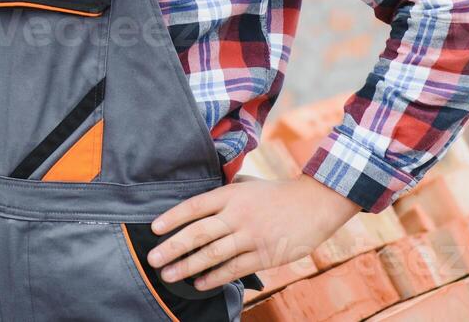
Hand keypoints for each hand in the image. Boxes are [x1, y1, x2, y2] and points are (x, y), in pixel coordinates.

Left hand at [145, 175, 360, 291]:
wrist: (315, 203)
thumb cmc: (278, 193)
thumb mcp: (248, 184)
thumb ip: (225, 192)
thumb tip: (201, 202)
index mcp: (231, 195)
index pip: (195, 206)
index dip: (172, 217)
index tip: (154, 229)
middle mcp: (238, 215)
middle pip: (198, 233)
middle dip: (173, 247)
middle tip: (153, 258)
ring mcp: (251, 236)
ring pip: (213, 254)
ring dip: (188, 266)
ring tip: (169, 274)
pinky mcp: (265, 255)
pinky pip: (234, 268)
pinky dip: (214, 277)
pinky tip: (199, 283)